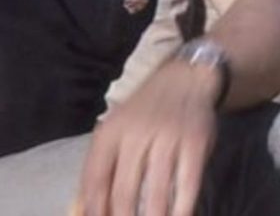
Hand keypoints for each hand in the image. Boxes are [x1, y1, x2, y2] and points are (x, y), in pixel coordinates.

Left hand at [77, 60, 218, 215]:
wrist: (184, 78)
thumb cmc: (145, 111)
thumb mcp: (117, 127)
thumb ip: (103, 164)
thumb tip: (85, 208)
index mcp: (111, 130)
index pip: (95, 177)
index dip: (94, 208)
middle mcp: (136, 134)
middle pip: (124, 191)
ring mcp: (167, 138)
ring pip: (156, 193)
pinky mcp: (194, 144)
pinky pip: (186, 185)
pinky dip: (181, 210)